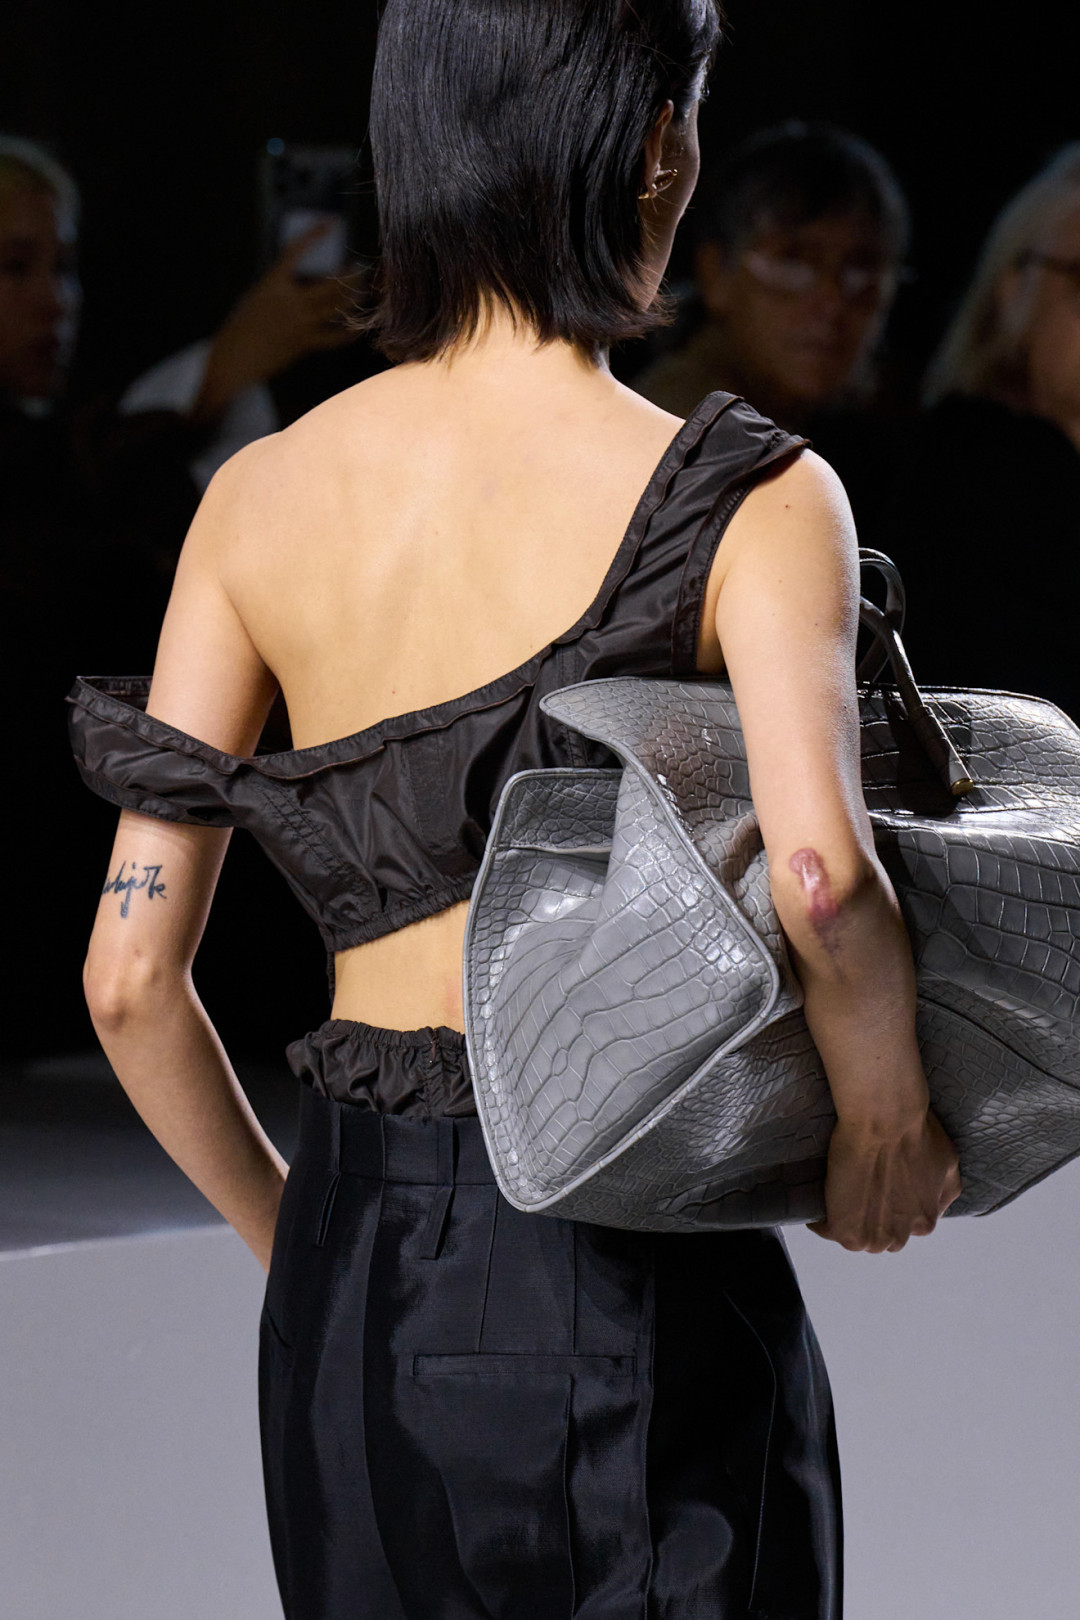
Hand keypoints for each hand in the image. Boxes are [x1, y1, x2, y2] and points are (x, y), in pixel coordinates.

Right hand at [193, 226, 359, 420]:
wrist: (234, 358)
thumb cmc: (240, 327)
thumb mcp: (256, 297)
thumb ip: (280, 288)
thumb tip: (304, 283)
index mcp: (273, 284)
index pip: (295, 252)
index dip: (314, 235)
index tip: (328, 224)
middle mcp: (290, 301)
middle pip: (331, 284)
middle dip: (350, 274)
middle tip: (360, 268)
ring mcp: (299, 323)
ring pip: (336, 307)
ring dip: (353, 297)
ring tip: (362, 291)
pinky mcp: (304, 344)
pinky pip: (333, 338)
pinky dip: (347, 334)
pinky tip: (357, 329)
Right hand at [807, 1106, 961, 1251]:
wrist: (886, 1120)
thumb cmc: (916, 1133)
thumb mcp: (947, 1164)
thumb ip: (944, 1191)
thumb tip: (936, 1205)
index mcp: (925, 1221)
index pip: (905, 1229)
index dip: (890, 1210)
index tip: (879, 1194)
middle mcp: (901, 1235)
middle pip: (882, 1238)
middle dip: (873, 1222)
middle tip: (860, 1194)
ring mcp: (872, 1236)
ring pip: (858, 1239)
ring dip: (849, 1222)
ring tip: (839, 1198)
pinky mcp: (845, 1229)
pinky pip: (826, 1229)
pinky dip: (821, 1220)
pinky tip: (820, 1203)